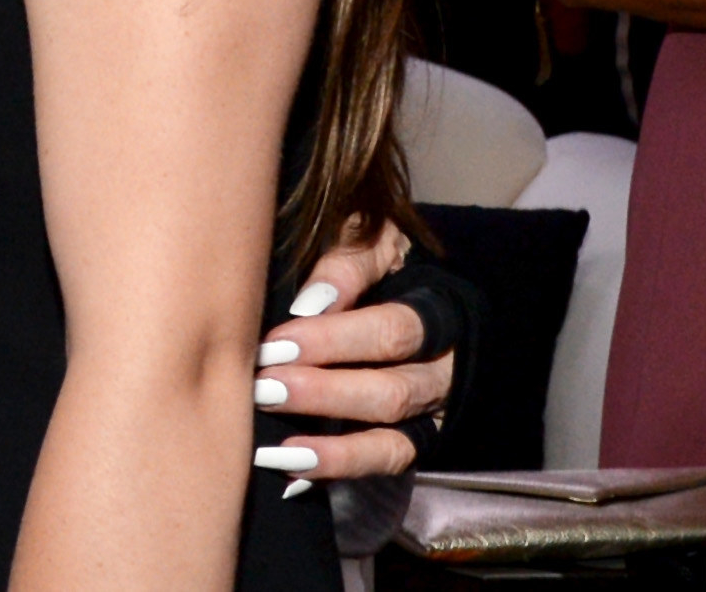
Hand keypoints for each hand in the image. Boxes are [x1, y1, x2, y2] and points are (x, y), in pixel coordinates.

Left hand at [254, 217, 453, 481]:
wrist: (419, 300)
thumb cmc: (381, 261)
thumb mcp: (372, 239)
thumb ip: (345, 261)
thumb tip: (309, 304)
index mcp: (436, 310)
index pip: (395, 329)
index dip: (337, 336)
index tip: (280, 337)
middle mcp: (442, 367)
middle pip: (391, 388)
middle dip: (325, 388)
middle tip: (264, 382)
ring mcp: (432, 410)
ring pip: (389, 431)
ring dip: (329, 436)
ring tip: (269, 431)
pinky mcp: (419, 441)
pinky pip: (385, 461)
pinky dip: (338, 465)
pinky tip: (289, 467)